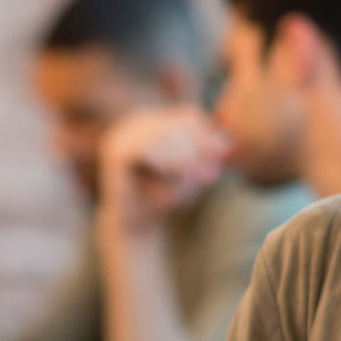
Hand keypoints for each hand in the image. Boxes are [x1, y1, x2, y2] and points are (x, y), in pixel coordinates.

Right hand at [97, 107, 227, 236]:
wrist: (134, 224)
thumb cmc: (165, 197)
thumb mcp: (193, 174)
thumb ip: (206, 155)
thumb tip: (225, 143)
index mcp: (155, 121)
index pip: (188, 115)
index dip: (208, 133)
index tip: (224, 154)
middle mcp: (136, 122)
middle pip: (177, 124)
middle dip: (199, 148)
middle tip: (212, 175)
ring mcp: (123, 134)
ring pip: (164, 134)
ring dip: (184, 159)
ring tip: (198, 180)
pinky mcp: (115, 151)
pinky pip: (146, 148)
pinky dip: (165, 162)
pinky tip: (176, 177)